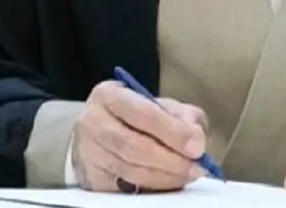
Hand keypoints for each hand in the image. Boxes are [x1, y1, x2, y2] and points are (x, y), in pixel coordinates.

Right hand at [71, 80, 209, 191]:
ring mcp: (89, 152)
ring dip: (165, 176)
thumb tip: (195, 138)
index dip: (172, 131)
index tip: (196, 147)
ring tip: (187, 174)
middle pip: (134, 146)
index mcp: (108, 96)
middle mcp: (92, 122)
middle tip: (196, 166)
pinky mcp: (92, 178)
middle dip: (171, 160)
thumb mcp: (159, 104)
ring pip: (131, 170)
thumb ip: (181, 115)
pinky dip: (152, 187)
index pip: (142, 113)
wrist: (99, 132)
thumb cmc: (134, 117)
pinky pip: (125, 188)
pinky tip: (168, 182)